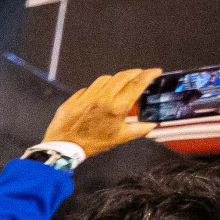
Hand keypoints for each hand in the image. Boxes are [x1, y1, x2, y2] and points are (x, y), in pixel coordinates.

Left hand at [44, 69, 159, 156]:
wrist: (65, 147)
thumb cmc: (92, 143)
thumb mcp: (120, 137)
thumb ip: (139, 129)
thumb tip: (151, 125)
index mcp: (117, 106)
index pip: (137, 84)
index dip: (148, 75)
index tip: (155, 72)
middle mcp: (103, 97)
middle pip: (122, 76)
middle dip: (134, 72)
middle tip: (140, 74)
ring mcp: (87, 96)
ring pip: (106, 78)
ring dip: (116, 78)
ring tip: (122, 82)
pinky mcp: (75, 98)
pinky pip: (89, 87)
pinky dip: (98, 87)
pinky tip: (101, 92)